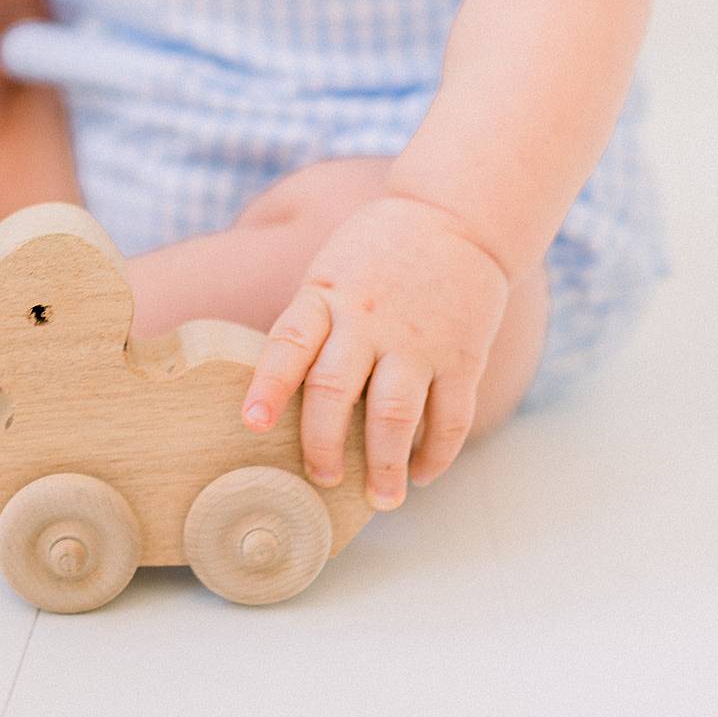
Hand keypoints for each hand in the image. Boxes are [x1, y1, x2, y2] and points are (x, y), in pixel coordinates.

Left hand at [242, 195, 510, 510]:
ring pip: (395, 414)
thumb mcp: (328, 271)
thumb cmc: (377, 254)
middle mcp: (369, 319)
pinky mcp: (463, 354)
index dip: (268, 385)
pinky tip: (422, 474)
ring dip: (386, 465)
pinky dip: (437, 453)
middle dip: (323, 444)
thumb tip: (280, 401)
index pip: (289, 342)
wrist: (458, 216)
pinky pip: (451, 415)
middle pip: (336, 390)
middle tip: (322, 479)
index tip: (253, 423)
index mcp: (326, 295)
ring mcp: (419, 339)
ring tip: (381, 500)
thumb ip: (310, 326)